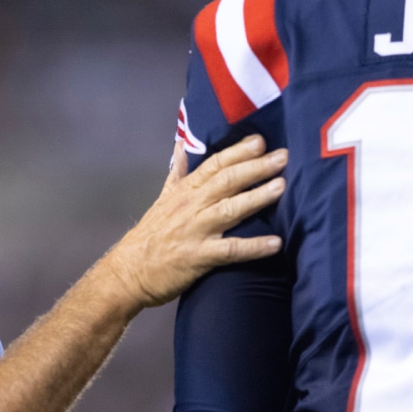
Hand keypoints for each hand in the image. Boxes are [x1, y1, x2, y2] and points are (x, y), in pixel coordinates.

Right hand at [101, 135, 287, 309]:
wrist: (128, 272)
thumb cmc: (149, 236)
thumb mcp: (162, 198)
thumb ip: (178, 173)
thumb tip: (181, 145)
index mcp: (185, 190)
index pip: (215, 164)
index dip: (238, 151)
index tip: (260, 140)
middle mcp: (192, 205)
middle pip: (227, 180)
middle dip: (256, 167)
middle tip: (283, 156)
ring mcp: (196, 230)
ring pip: (230, 209)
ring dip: (258, 197)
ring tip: (282, 186)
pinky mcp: (199, 257)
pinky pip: (231, 250)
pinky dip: (254, 247)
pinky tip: (276, 243)